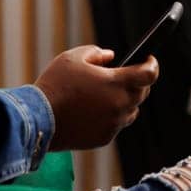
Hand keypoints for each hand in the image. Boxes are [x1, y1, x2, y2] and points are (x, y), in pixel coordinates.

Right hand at [35, 45, 158, 150]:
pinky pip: (116, 125)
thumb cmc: (56, 84)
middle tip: (127, 74)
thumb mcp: (73, 57)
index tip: (149, 59)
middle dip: (138, 82)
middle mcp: (119, 105)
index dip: (152, 64)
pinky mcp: (104, 138)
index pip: (149, 74)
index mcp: (116, 83)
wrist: (39, 119)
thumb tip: (111, 57)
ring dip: (126, 101)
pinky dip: (111, 116)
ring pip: (131, 111)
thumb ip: (97, 52)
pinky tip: (97, 110)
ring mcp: (113, 124)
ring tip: (110, 93)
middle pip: (142, 93)